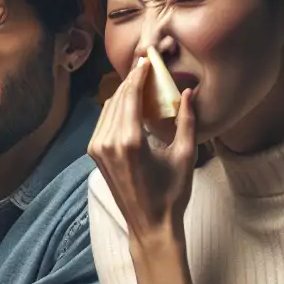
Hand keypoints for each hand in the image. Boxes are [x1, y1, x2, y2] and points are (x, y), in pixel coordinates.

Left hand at [88, 58, 196, 244]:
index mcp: (129, 142)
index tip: (146, 60)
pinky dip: (115, 109)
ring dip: (122, 94)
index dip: (138, 75)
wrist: (149, 223)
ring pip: (107, 110)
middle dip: (130, 81)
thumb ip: (187, 121)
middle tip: (144, 65)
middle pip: (116, 100)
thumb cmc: (171, 193)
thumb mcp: (185, 155)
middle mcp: (107, 143)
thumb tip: (189, 92)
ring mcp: (97, 149)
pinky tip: (129, 103)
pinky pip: (103, 123)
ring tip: (138, 81)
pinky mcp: (94, 154)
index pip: (130, 97)